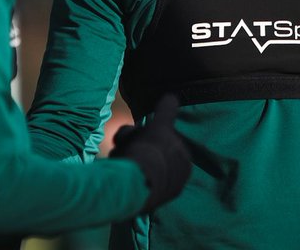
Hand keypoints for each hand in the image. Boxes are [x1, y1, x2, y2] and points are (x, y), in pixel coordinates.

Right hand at [110, 94, 192, 211]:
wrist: (135, 180)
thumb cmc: (151, 150)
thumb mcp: (160, 126)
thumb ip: (167, 110)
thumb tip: (172, 96)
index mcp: (184, 164)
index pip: (166, 142)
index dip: (151, 134)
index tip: (139, 132)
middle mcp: (174, 181)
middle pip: (152, 154)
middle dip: (137, 145)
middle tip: (123, 142)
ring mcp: (158, 193)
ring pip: (139, 166)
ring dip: (127, 157)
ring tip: (117, 155)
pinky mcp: (139, 202)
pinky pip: (130, 181)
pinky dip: (124, 173)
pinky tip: (115, 170)